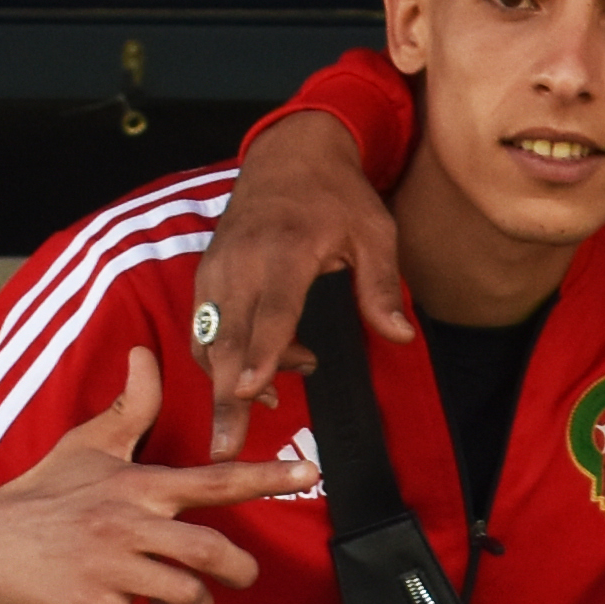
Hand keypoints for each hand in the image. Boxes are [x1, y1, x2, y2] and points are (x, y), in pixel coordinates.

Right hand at [0, 356, 283, 603]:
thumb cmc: (43, 493)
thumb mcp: (87, 445)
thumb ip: (130, 409)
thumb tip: (146, 356)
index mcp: (139, 485)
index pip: (215, 478)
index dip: (267, 476)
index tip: (309, 472)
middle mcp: (130, 524)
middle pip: (213, 551)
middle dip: (240, 570)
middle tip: (239, 576)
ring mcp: (111, 568)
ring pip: (187, 594)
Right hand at [191, 116, 419, 431]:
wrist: (289, 156)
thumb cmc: (335, 196)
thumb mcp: (375, 232)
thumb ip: (381, 287)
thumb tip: (400, 335)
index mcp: (285, 250)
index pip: (270, 311)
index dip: (260, 354)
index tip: (247, 391)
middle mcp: (242, 262)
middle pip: (228, 339)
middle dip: (225, 396)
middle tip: (226, 447)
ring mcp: (217, 269)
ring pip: (209, 340)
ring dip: (229, 380)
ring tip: (269, 398)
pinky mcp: (206, 277)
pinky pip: (204, 329)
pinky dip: (222, 359)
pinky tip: (258, 375)